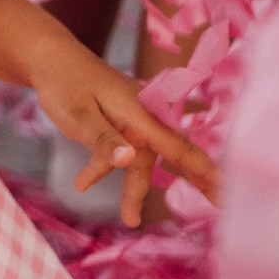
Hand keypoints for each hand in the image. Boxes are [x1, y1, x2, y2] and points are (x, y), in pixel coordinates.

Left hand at [30, 42, 217, 227]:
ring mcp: (132, 119)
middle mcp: (144, 116)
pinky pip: (121, 151)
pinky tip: (82, 183)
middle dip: (196, 180)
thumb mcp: (79, 115)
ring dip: (133, 188)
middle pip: (174, 154)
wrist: (49, 58)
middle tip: (221, 207)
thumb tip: (129, 160)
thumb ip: (103, 139)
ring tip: (129, 220)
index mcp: (141, 113)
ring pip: (141, 160)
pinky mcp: (119, 123)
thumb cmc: (65, 83)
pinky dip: (106, 167)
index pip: (180, 148)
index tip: (229, 194)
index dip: (205, 172)